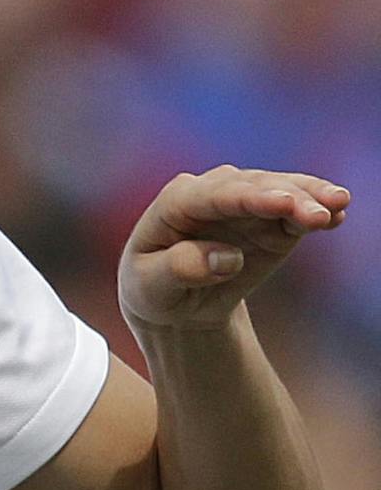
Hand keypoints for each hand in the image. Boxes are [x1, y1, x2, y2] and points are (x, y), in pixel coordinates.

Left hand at [119, 167, 348, 331]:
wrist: (175, 301)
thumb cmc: (154, 288)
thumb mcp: (151, 286)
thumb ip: (180, 268)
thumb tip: (226, 257)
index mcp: (176, 202)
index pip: (215, 195)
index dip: (250, 197)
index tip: (284, 202)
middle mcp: (212, 192)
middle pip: (252, 188)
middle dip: (288, 197)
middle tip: (321, 214)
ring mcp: (243, 203)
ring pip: (279, 191)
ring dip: (309, 196)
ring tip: (338, 205)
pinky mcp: (269, 220)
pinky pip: (294, 212)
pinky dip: (315, 209)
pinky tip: (338, 213)